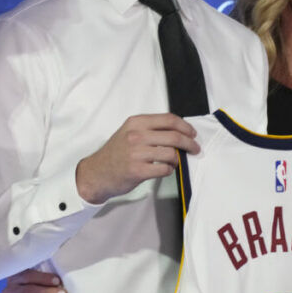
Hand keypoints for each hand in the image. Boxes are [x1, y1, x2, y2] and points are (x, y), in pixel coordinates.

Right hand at [75, 113, 199, 203]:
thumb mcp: (129, 132)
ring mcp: (136, 153)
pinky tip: (165, 169)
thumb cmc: (116, 153)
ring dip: (177, 159)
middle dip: (189, 143)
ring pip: (171, 153)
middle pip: (174, 136)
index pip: (169, 120)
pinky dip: (169, 170)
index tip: (192, 133)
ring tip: (175, 161)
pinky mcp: (137, 170)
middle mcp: (136, 135)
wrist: (96, 173)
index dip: (185, 126)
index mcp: (136, 122)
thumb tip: (178, 130)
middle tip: (195, 149)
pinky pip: (164, 169)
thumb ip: (150, 128)